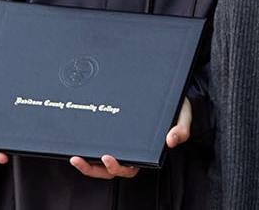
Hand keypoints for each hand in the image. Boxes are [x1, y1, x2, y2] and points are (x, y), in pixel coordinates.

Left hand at [70, 97, 190, 179]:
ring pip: (100, 162)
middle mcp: (131, 150)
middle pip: (110, 169)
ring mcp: (120, 142)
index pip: (130, 167)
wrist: (170, 89)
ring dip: (86, 164)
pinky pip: (96, 144)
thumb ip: (181, 128)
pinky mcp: (111, 131)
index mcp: (146, 151)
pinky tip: (76, 143)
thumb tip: (172, 141)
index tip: (107, 157)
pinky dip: (86, 147)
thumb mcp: (183, 115)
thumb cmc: (176, 105)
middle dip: (94, 169)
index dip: (116, 167)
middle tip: (82, 160)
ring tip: (75, 157)